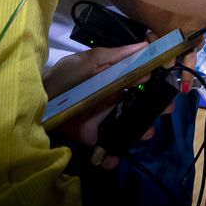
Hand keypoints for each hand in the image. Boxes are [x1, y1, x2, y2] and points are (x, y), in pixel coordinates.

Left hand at [41, 42, 173, 168]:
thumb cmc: (63, 79)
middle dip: (153, 110)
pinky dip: (112, 156)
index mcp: (112, 78)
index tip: (170, 87)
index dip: (155, 84)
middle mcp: (110, 99)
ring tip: (146, 134)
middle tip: (166, 111)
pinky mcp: (91, 137)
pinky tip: (113, 159)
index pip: (139, 81)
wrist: (34, 105)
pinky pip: (107, 147)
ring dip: (139, 132)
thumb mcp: (88, 62)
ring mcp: (102, 119)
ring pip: (128, 126)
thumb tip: (145, 46)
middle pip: (138, 105)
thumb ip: (115, 57)